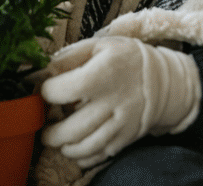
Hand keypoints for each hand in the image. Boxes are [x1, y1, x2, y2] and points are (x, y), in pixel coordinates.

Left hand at [39, 36, 200, 167]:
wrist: (162, 80)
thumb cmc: (124, 59)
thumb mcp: (98, 45)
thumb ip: (68, 57)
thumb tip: (40, 71)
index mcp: (105, 73)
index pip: (65, 90)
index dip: (48, 92)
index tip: (45, 91)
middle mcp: (114, 101)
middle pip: (73, 128)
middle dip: (51, 132)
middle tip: (45, 126)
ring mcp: (122, 123)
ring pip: (86, 147)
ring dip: (64, 147)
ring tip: (56, 139)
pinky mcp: (126, 138)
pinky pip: (100, 155)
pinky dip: (83, 157)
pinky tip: (74, 148)